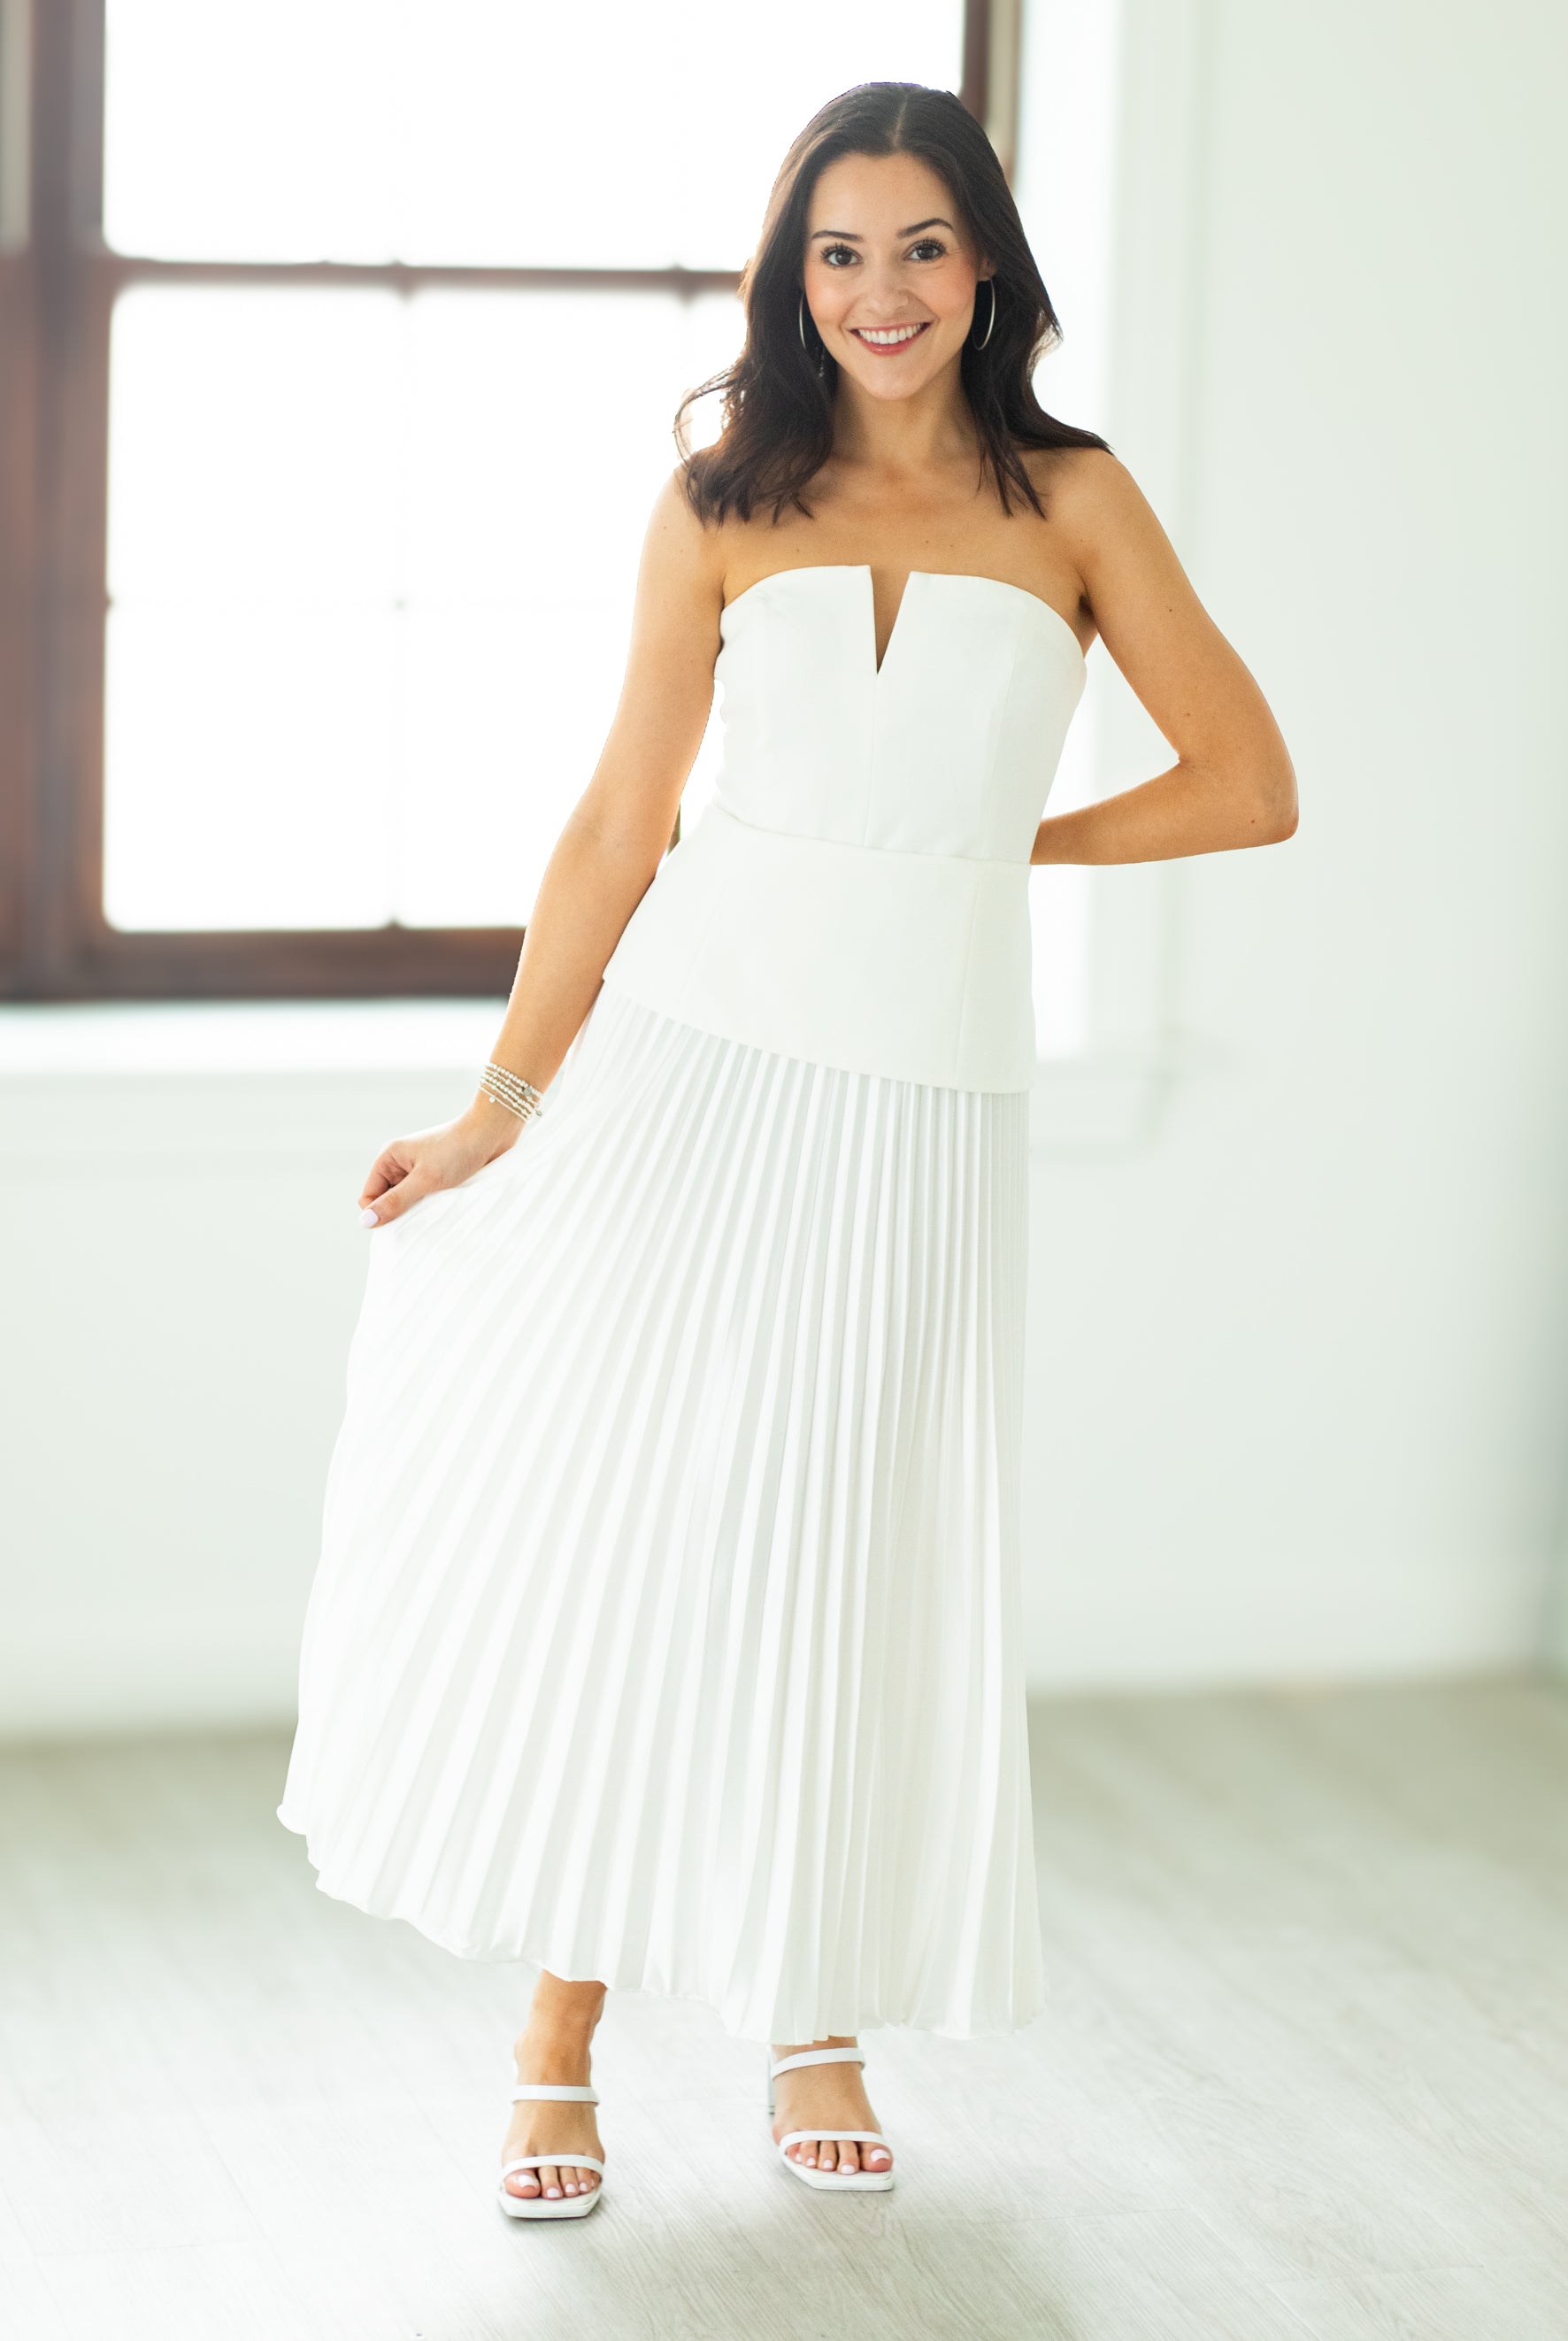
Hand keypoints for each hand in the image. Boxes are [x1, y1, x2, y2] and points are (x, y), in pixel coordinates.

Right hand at [358, 1099, 521, 1226]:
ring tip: (437, 1206)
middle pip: (388, 1200)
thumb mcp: (425, 1180)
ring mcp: (419, 1170)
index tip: (401, 1221)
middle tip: (423, 1213)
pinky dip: (432, 1205)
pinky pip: (426, 1198)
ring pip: (409, 1201)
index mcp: (389, 1157)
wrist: (492, 1133)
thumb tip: (364, 1222)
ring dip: (419, 1209)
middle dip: (401, 1211)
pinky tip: (445, 1205)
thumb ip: (396, 1201)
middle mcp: (401, 1163)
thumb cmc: (457, 1151)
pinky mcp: (437, 1176)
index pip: (369, 1196)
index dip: (379, 1212)